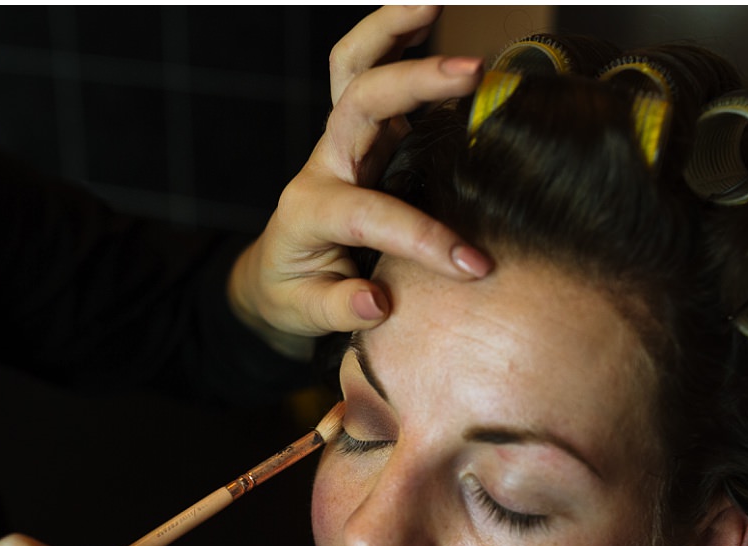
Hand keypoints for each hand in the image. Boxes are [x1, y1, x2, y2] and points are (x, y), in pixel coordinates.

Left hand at [228, 5, 492, 355]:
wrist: (274, 276)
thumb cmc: (293, 293)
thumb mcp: (304, 313)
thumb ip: (338, 308)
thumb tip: (376, 303)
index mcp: (309, 210)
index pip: (370, 213)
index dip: (423, 239)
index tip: (473, 265)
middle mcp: (323, 164)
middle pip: (358, 102)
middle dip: (414, 82)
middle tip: (473, 73)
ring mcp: (342, 141)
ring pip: (355, 68)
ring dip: (392, 29)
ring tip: (434, 3)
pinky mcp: (362, 134)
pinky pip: (368, 70)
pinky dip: (396, 37)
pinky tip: (429, 13)